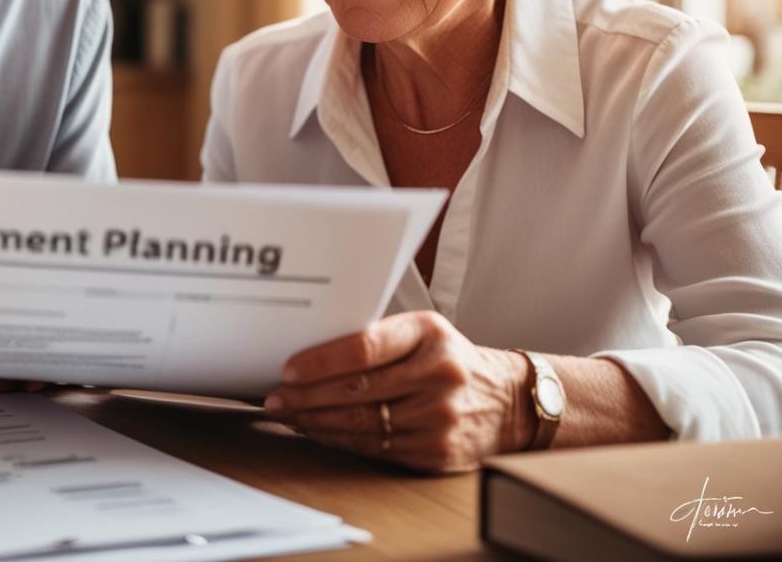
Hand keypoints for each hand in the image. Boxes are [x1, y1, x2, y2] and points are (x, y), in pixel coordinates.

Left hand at [263, 311, 531, 472]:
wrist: (506, 402)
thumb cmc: (450, 359)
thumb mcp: (424, 331)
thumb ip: (378, 336)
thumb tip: (312, 351)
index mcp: (430, 335)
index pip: (365, 347)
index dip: (322, 360)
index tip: (289, 369)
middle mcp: (438, 376)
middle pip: (357, 390)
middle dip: (306, 396)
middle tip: (275, 397)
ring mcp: (438, 418)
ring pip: (361, 423)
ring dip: (315, 421)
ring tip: (287, 415)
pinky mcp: (434, 452)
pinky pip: (374, 447)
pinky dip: (339, 439)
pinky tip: (317, 431)